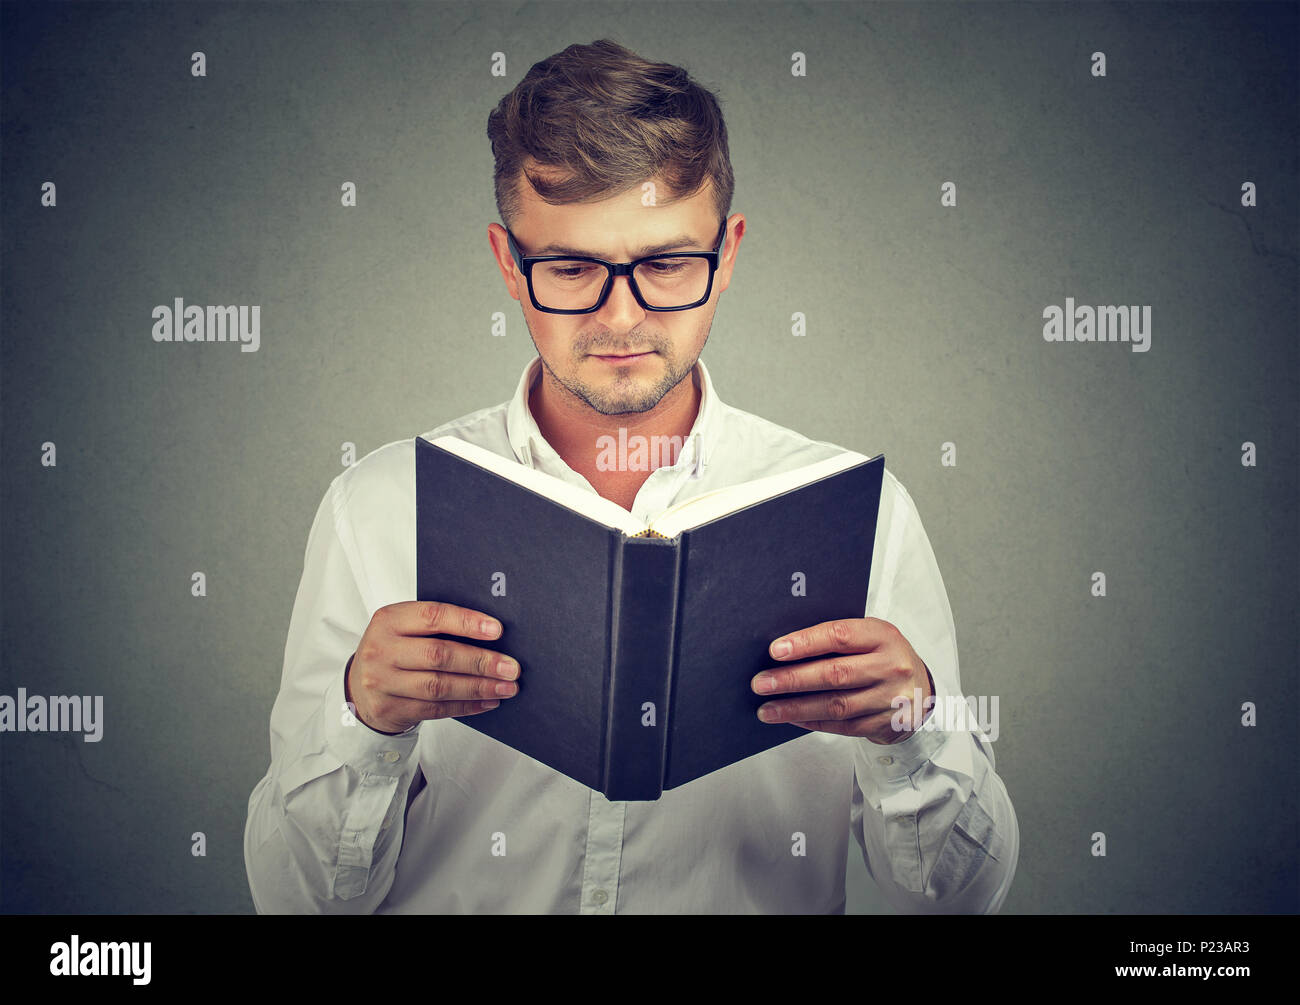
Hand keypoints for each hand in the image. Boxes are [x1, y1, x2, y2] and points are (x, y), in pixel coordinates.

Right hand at [345, 600, 520, 733]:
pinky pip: (435, 709)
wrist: (359, 686)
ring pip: (439, 686)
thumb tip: (492, 632)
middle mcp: (382, 649)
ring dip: (478, 687)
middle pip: (438, 655)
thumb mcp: (405, 628)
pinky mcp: (390, 709)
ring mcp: (383, 682)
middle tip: (511, 667)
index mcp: (389, 619)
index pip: (432, 616)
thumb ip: (438, 626)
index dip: (467, 623)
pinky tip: (488, 701)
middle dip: (480, 661)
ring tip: (506, 687)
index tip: (497, 630)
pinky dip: (466, 706)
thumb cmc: (394, 650)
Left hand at [750, 617, 932, 744]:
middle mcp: (890, 667)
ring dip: (796, 708)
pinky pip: (842, 726)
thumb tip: (785, 649)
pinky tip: (790, 718)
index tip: (775, 650)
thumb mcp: (870, 636)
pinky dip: (812, 722)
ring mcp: (890, 699)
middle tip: (761, 683)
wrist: (921, 689)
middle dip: (792, 679)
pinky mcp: (884, 724)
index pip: (840, 636)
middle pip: (835, 674)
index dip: (805, 643)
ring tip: (767, 708)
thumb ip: (836, 639)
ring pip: (836, 705)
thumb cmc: (884, 656)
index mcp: (884, 636)